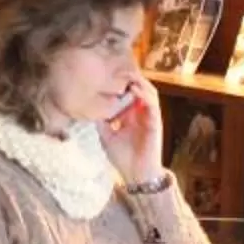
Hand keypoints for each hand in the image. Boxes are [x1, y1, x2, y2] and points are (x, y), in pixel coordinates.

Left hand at [99, 65, 165, 187]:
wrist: (136, 174)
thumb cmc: (123, 157)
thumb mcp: (106, 136)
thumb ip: (101, 121)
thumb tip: (88, 108)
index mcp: (131, 115)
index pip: (128, 93)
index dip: (121, 82)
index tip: (107, 74)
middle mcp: (141, 113)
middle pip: (140, 88)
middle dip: (130, 77)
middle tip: (116, 70)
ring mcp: (150, 116)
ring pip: (149, 92)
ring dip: (139, 82)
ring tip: (126, 75)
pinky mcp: (156, 122)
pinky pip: (153, 104)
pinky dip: (145, 94)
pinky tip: (134, 89)